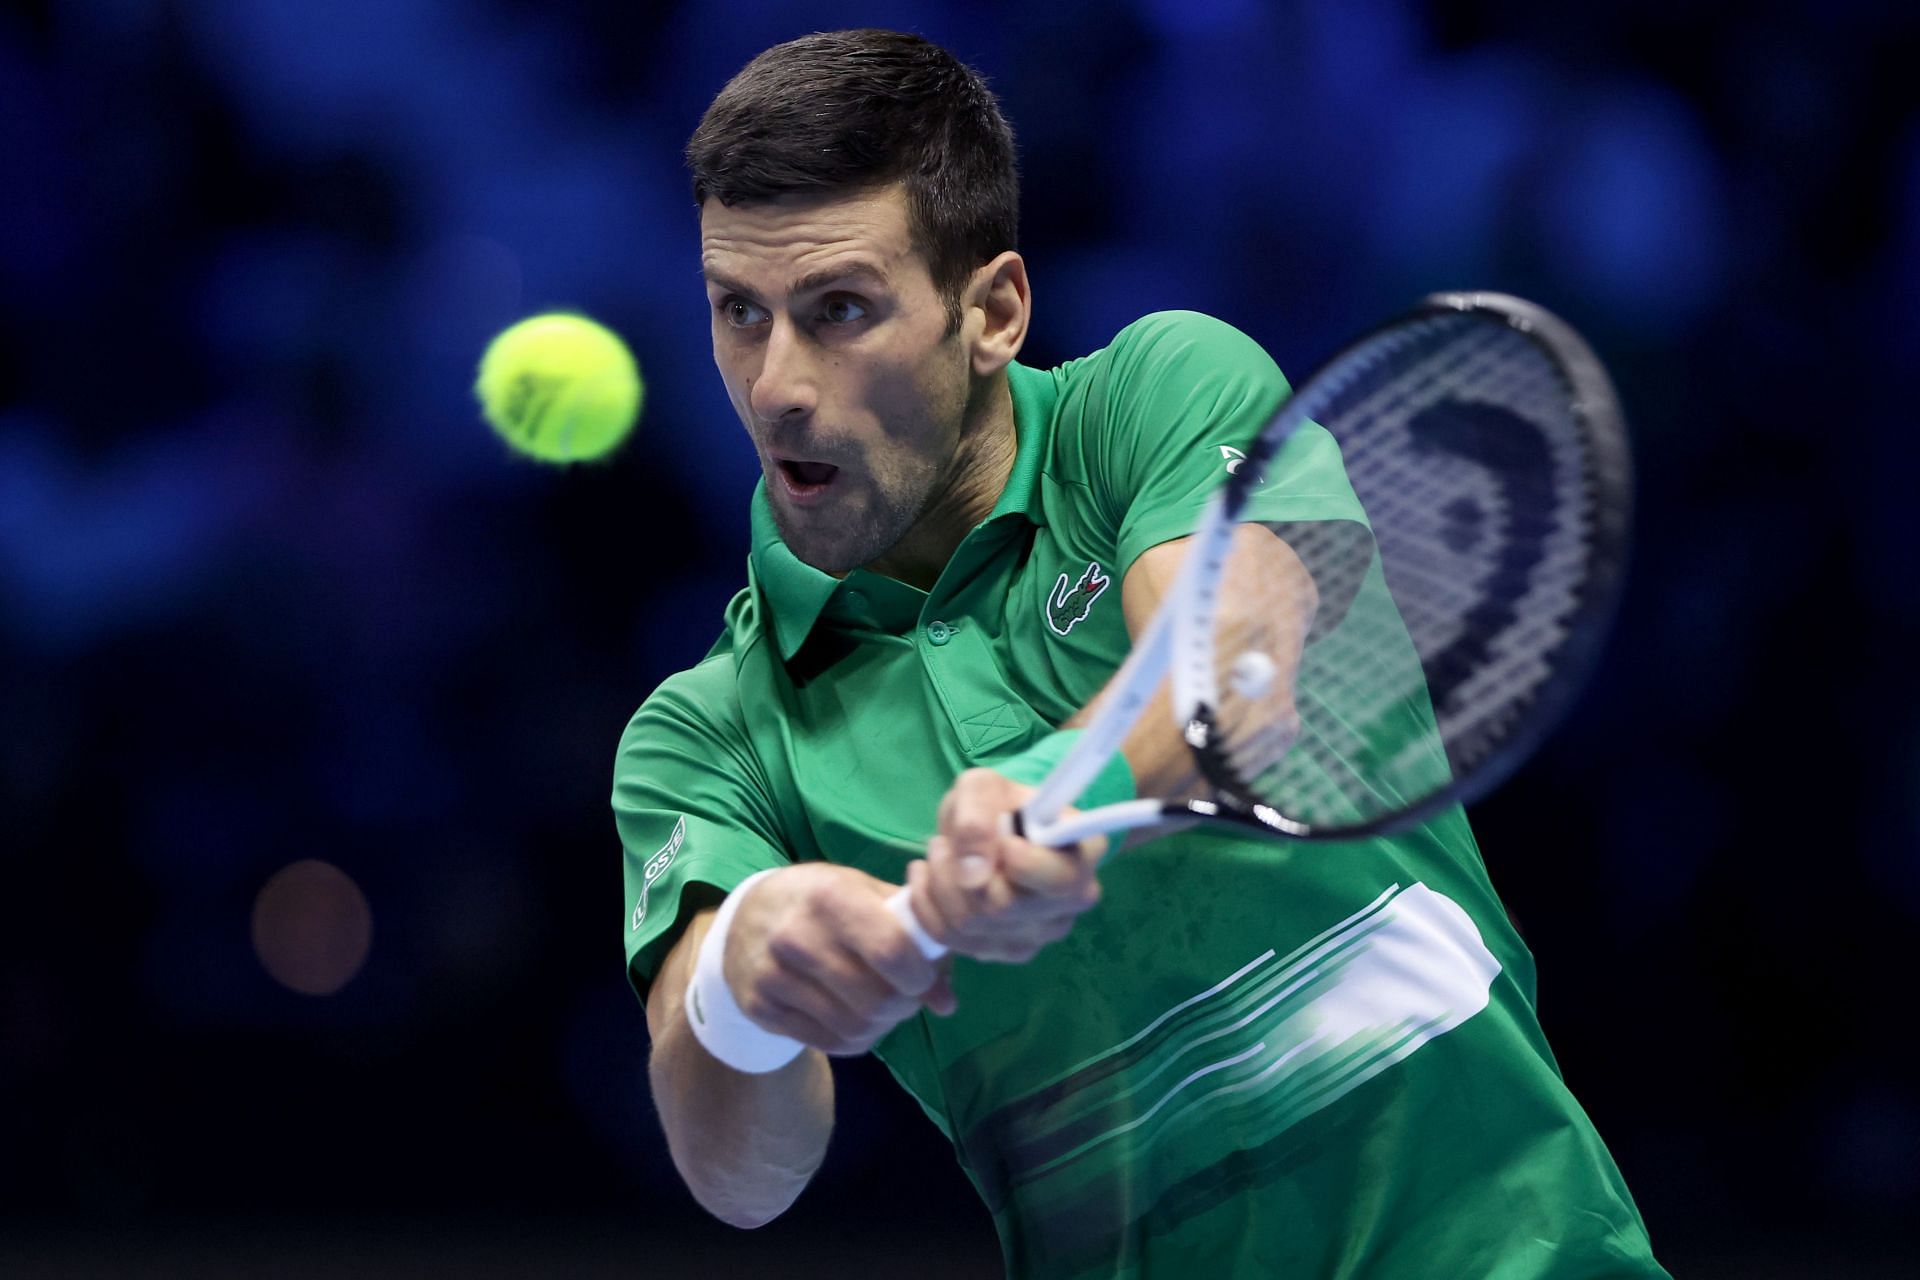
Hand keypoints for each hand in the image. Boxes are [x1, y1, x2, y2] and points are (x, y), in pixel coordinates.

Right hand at [720, 862, 955, 1056]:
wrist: (747, 916)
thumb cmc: (823, 900)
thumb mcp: (868, 896)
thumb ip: (916, 938)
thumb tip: (947, 1003)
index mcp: (831, 896)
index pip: (892, 951)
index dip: (920, 976)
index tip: (922, 976)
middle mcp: (796, 936)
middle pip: (878, 1000)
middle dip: (906, 1005)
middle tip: (906, 995)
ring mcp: (773, 975)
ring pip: (856, 1028)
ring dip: (883, 1025)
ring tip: (881, 1004)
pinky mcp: (760, 1008)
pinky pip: (830, 1043)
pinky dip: (856, 1038)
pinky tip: (853, 1015)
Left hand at [906, 768, 1106, 963]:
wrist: (983, 829)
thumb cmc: (995, 803)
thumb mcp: (982, 787)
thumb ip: (978, 818)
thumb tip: (973, 874)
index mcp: (1083, 855)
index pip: (1057, 880)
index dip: (1019, 860)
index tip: (1001, 839)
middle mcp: (1070, 903)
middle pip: (1002, 907)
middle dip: (957, 869)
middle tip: (944, 842)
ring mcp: (1038, 934)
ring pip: (970, 925)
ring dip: (939, 883)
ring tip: (939, 853)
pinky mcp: (1002, 950)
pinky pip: (950, 939)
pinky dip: (926, 904)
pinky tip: (929, 876)